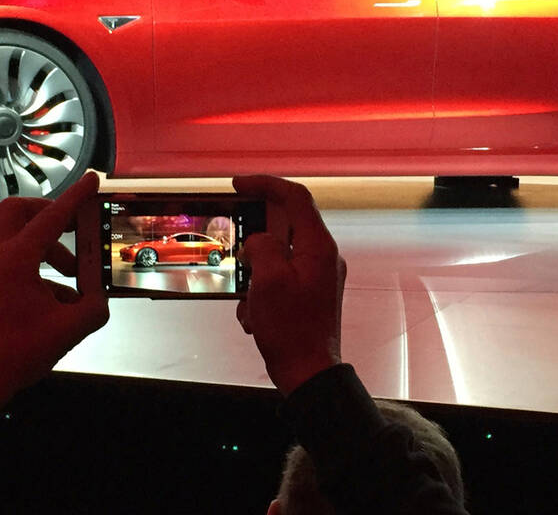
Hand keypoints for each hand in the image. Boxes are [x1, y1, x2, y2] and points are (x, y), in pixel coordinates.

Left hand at [0, 172, 108, 414]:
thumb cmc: (15, 354)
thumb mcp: (68, 330)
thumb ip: (94, 308)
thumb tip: (100, 298)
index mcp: (15, 260)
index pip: (52, 216)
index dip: (76, 197)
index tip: (92, 180)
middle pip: (19, 210)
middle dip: (49, 212)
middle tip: (74, 226)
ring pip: (13, 233)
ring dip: (45, 244)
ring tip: (71, 275)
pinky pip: (9, 256)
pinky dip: (34, 264)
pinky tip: (55, 298)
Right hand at [233, 176, 345, 395]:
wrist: (308, 373)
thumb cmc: (292, 331)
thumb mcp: (268, 281)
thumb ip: (261, 247)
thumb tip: (258, 240)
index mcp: (318, 246)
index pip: (295, 196)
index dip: (266, 184)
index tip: (239, 184)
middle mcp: (323, 256)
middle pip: (285, 226)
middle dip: (255, 239)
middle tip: (235, 248)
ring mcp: (317, 275)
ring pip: (277, 256)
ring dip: (255, 274)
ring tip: (250, 300)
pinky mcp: (309, 292)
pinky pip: (279, 278)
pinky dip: (261, 292)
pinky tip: (256, 316)